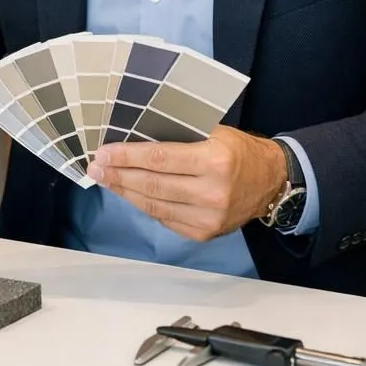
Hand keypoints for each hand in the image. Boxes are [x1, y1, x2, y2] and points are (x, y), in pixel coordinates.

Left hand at [85, 127, 286, 241]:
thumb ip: (179, 135)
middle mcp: (211, 192)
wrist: (270, 182)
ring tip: (104, 180)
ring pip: (154, 205)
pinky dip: (143, 205)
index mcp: (214, 161)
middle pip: (152, 185)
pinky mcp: (203, 233)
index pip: (160, 158)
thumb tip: (134, 135)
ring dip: (125, 192)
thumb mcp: (214, 132)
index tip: (103, 152)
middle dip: (118, 175)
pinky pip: (164, 218)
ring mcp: (207, 218)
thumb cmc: (238, 150)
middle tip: (95, 167)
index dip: (127, 156)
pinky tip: (128, 194)